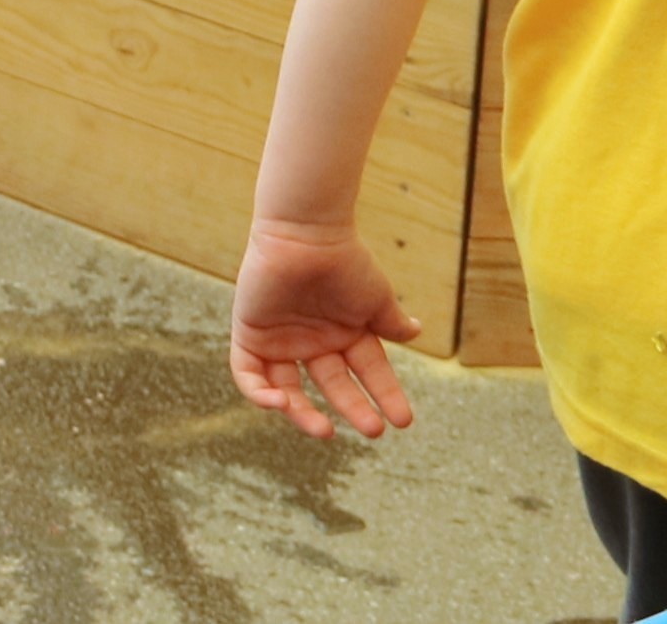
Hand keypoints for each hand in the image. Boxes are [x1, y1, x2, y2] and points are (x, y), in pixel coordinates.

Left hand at [229, 217, 420, 440]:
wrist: (306, 234)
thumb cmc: (344, 261)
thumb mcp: (376, 297)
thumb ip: (392, 322)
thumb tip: (417, 333)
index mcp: (345, 332)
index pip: (368, 372)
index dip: (386, 395)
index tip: (404, 421)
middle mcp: (314, 340)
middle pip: (332, 386)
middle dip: (353, 409)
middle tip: (373, 430)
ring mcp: (281, 340)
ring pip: (288, 390)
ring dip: (303, 414)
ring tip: (325, 431)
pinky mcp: (250, 335)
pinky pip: (249, 375)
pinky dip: (259, 394)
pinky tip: (281, 403)